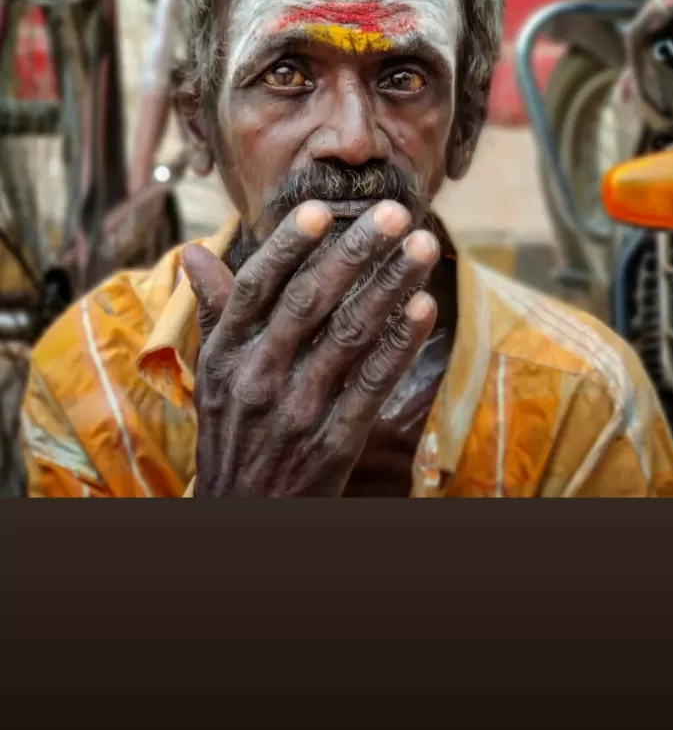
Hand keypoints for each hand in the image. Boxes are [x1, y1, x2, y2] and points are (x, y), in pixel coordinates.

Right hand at [181, 200, 438, 495]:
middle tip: (393, 212)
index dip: (287, 246)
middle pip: (308, 301)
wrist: (241, 521)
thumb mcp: (211, 376)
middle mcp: (255, 378)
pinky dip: (399, 346)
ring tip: (422, 248)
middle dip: (354, 252)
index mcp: (223, 355)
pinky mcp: (331, 445)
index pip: (255, 287)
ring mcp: (295, 412)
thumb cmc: (232, 435)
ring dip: (390, 286)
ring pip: (348, 336)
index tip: (321, 208)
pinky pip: (372, 385)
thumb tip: (193, 252)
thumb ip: (214, 313)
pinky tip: (422, 311)